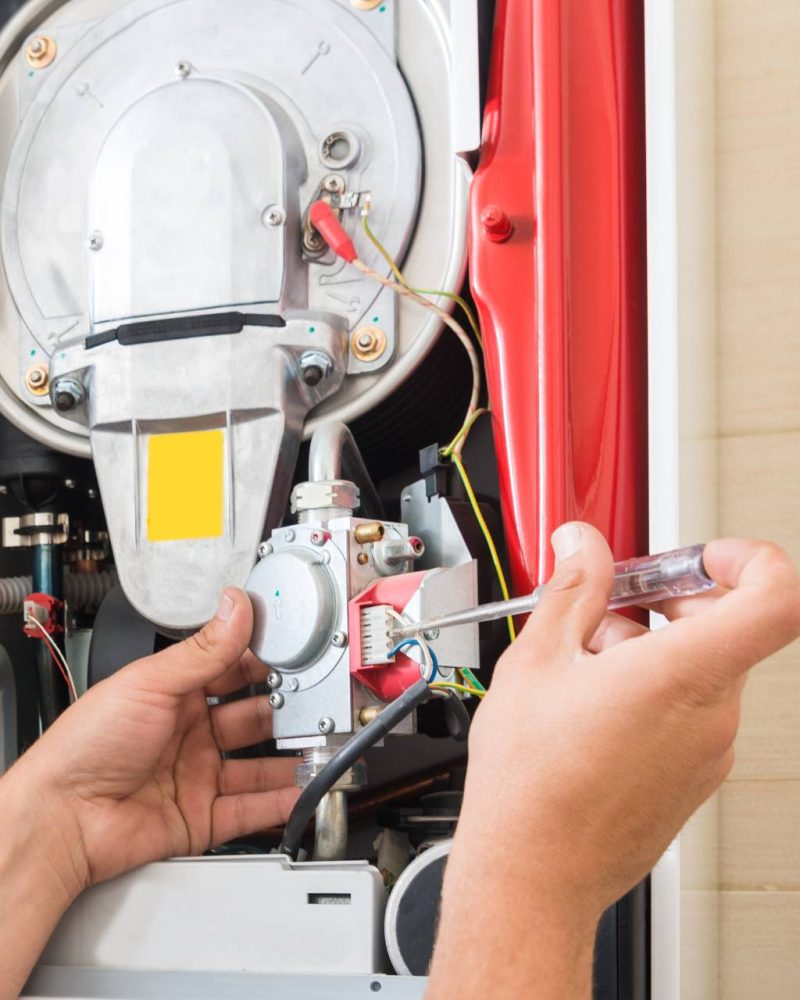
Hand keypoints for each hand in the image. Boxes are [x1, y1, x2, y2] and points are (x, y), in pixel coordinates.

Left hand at [4, 588, 298, 892]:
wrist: (60, 818)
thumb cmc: (84, 746)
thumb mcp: (150, 683)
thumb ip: (203, 649)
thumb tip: (235, 606)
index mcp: (174, 693)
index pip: (231, 670)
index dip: (263, 662)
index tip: (294, 654)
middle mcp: (189, 732)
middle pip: (251, 718)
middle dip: (284, 710)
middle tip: (314, 702)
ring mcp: (197, 775)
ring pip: (258, 764)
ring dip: (290, 757)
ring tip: (319, 748)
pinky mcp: (202, 816)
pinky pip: (250, 808)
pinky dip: (280, 801)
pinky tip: (302, 789)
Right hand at [429, 524, 799, 998]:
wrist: (533, 874)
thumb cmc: (531, 785)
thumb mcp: (537, 660)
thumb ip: (572, 589)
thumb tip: (583, 546)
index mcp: (682, 676)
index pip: (775, 596)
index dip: (746, 558)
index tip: (699, 556)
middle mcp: (712, 715)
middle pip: (725, 625)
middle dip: (666, 600)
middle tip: (608, 604)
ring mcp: (709, 751)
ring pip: (701, 666)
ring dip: (649, 646)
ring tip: (581, 665)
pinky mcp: (695, 776)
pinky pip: (691, 707)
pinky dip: (653, 686)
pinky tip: (592, 703)